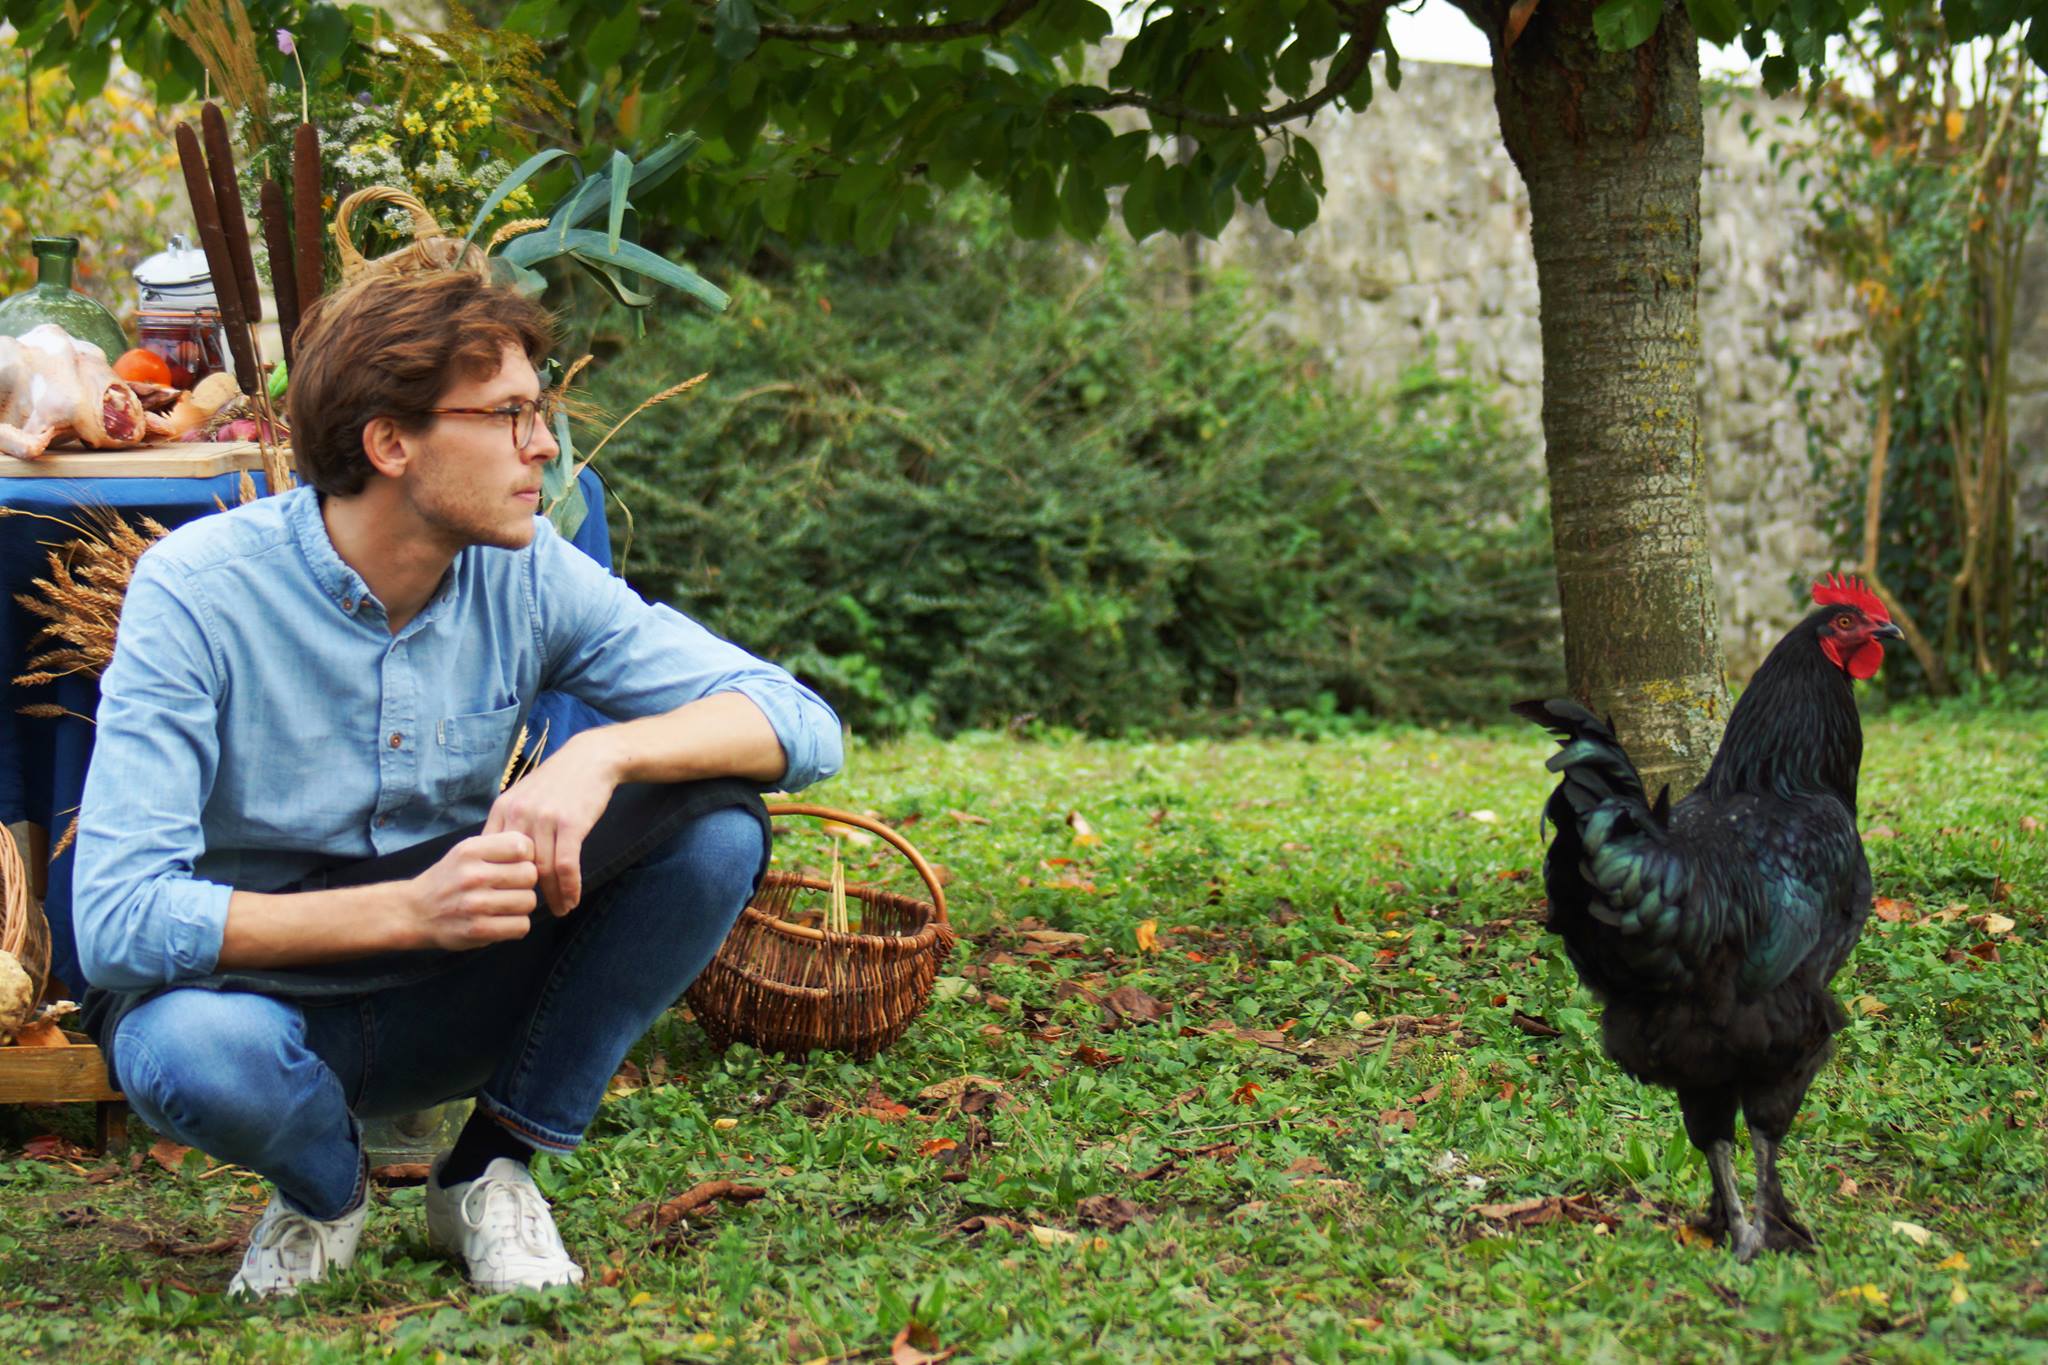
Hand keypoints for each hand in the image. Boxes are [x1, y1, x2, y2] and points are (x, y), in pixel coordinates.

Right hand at [407, 832, 539, 949]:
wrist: (414, 912)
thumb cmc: (449, 879)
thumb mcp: (467, 852)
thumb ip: (499, 847)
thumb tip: (540, 848)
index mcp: (471, 850)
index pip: (523, 845)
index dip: (526, 856)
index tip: (516, 864)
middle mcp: (473, 875)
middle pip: (530, 875)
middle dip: (525, 882)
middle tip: (511, 887)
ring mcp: (474, 904)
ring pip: (529, 901)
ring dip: (522, 905)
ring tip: (505, 904)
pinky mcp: (477, 930)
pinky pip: (521, 926)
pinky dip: (516, 925)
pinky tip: (502, 920)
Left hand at [484, 732, 620, 915]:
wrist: (590, 759)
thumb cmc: (557, 783)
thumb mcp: (523, 797)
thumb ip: (510, 826)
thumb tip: (498, 861)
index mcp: (502, 810)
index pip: (493, 857)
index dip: (500, 882)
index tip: (508, 900)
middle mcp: (519, 815)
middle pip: (517, 867)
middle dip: (525, 895)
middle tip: (533, 913)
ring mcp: (544, 819)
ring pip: (543, 871)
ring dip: (553, 897)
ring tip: (560, 910)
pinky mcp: (569, 824)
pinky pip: (566, 866)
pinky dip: (570, 888)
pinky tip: (572, 899)